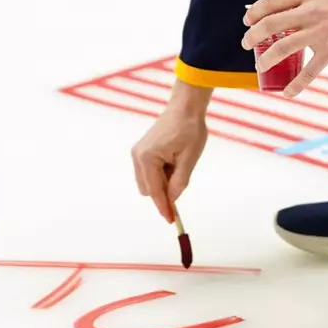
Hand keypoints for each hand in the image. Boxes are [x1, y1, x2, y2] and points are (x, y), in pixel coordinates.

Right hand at [130, 84, 209, 221]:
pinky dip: (160, 174)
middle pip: (149, 190)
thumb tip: (172, 200)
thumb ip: (179, 182)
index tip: (172, 221)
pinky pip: (149, 172)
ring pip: (148, 182)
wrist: (184, 107)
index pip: (155, 192)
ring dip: (163, 182)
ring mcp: (138, 153)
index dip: (164, 208)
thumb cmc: (189, 129)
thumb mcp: (189, 159)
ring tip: (179, 164)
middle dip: (164, 193)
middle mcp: (137, 157)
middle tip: (183, 180)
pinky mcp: (142, 151)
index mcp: (147, 159)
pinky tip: (173, 160)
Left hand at [242, 0, 327, 97]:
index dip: (254, 12)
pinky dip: (295, 85)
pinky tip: (287, 93)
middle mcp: (309, 13)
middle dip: (252, 36)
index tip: (247, 21)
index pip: (271, 2)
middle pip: (270, 25)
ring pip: (282, 48)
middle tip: (246, 44)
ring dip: (266, 59)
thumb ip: (306, 3)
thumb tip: (285, 16)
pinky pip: (308, 72)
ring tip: (260, 66)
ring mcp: (319, 33)